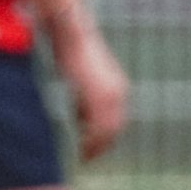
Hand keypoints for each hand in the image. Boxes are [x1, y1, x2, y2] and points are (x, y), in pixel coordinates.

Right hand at [47, 9, 128, 162]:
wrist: (71, 33)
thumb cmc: (71, 49)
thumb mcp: (81, 74)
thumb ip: (84, 93)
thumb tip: (78, 112)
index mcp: (117, 88)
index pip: (115, 120)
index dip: (104, 136)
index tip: (92, 146)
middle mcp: (119, 94)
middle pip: (114, 129)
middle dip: (101, 145)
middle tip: (86, 156)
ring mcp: (111, 97)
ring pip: (108, 132)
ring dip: (96, 146)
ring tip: (82, 155)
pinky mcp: (100, 98)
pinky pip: (98, 128)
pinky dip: (91, 141)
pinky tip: (81, 147)